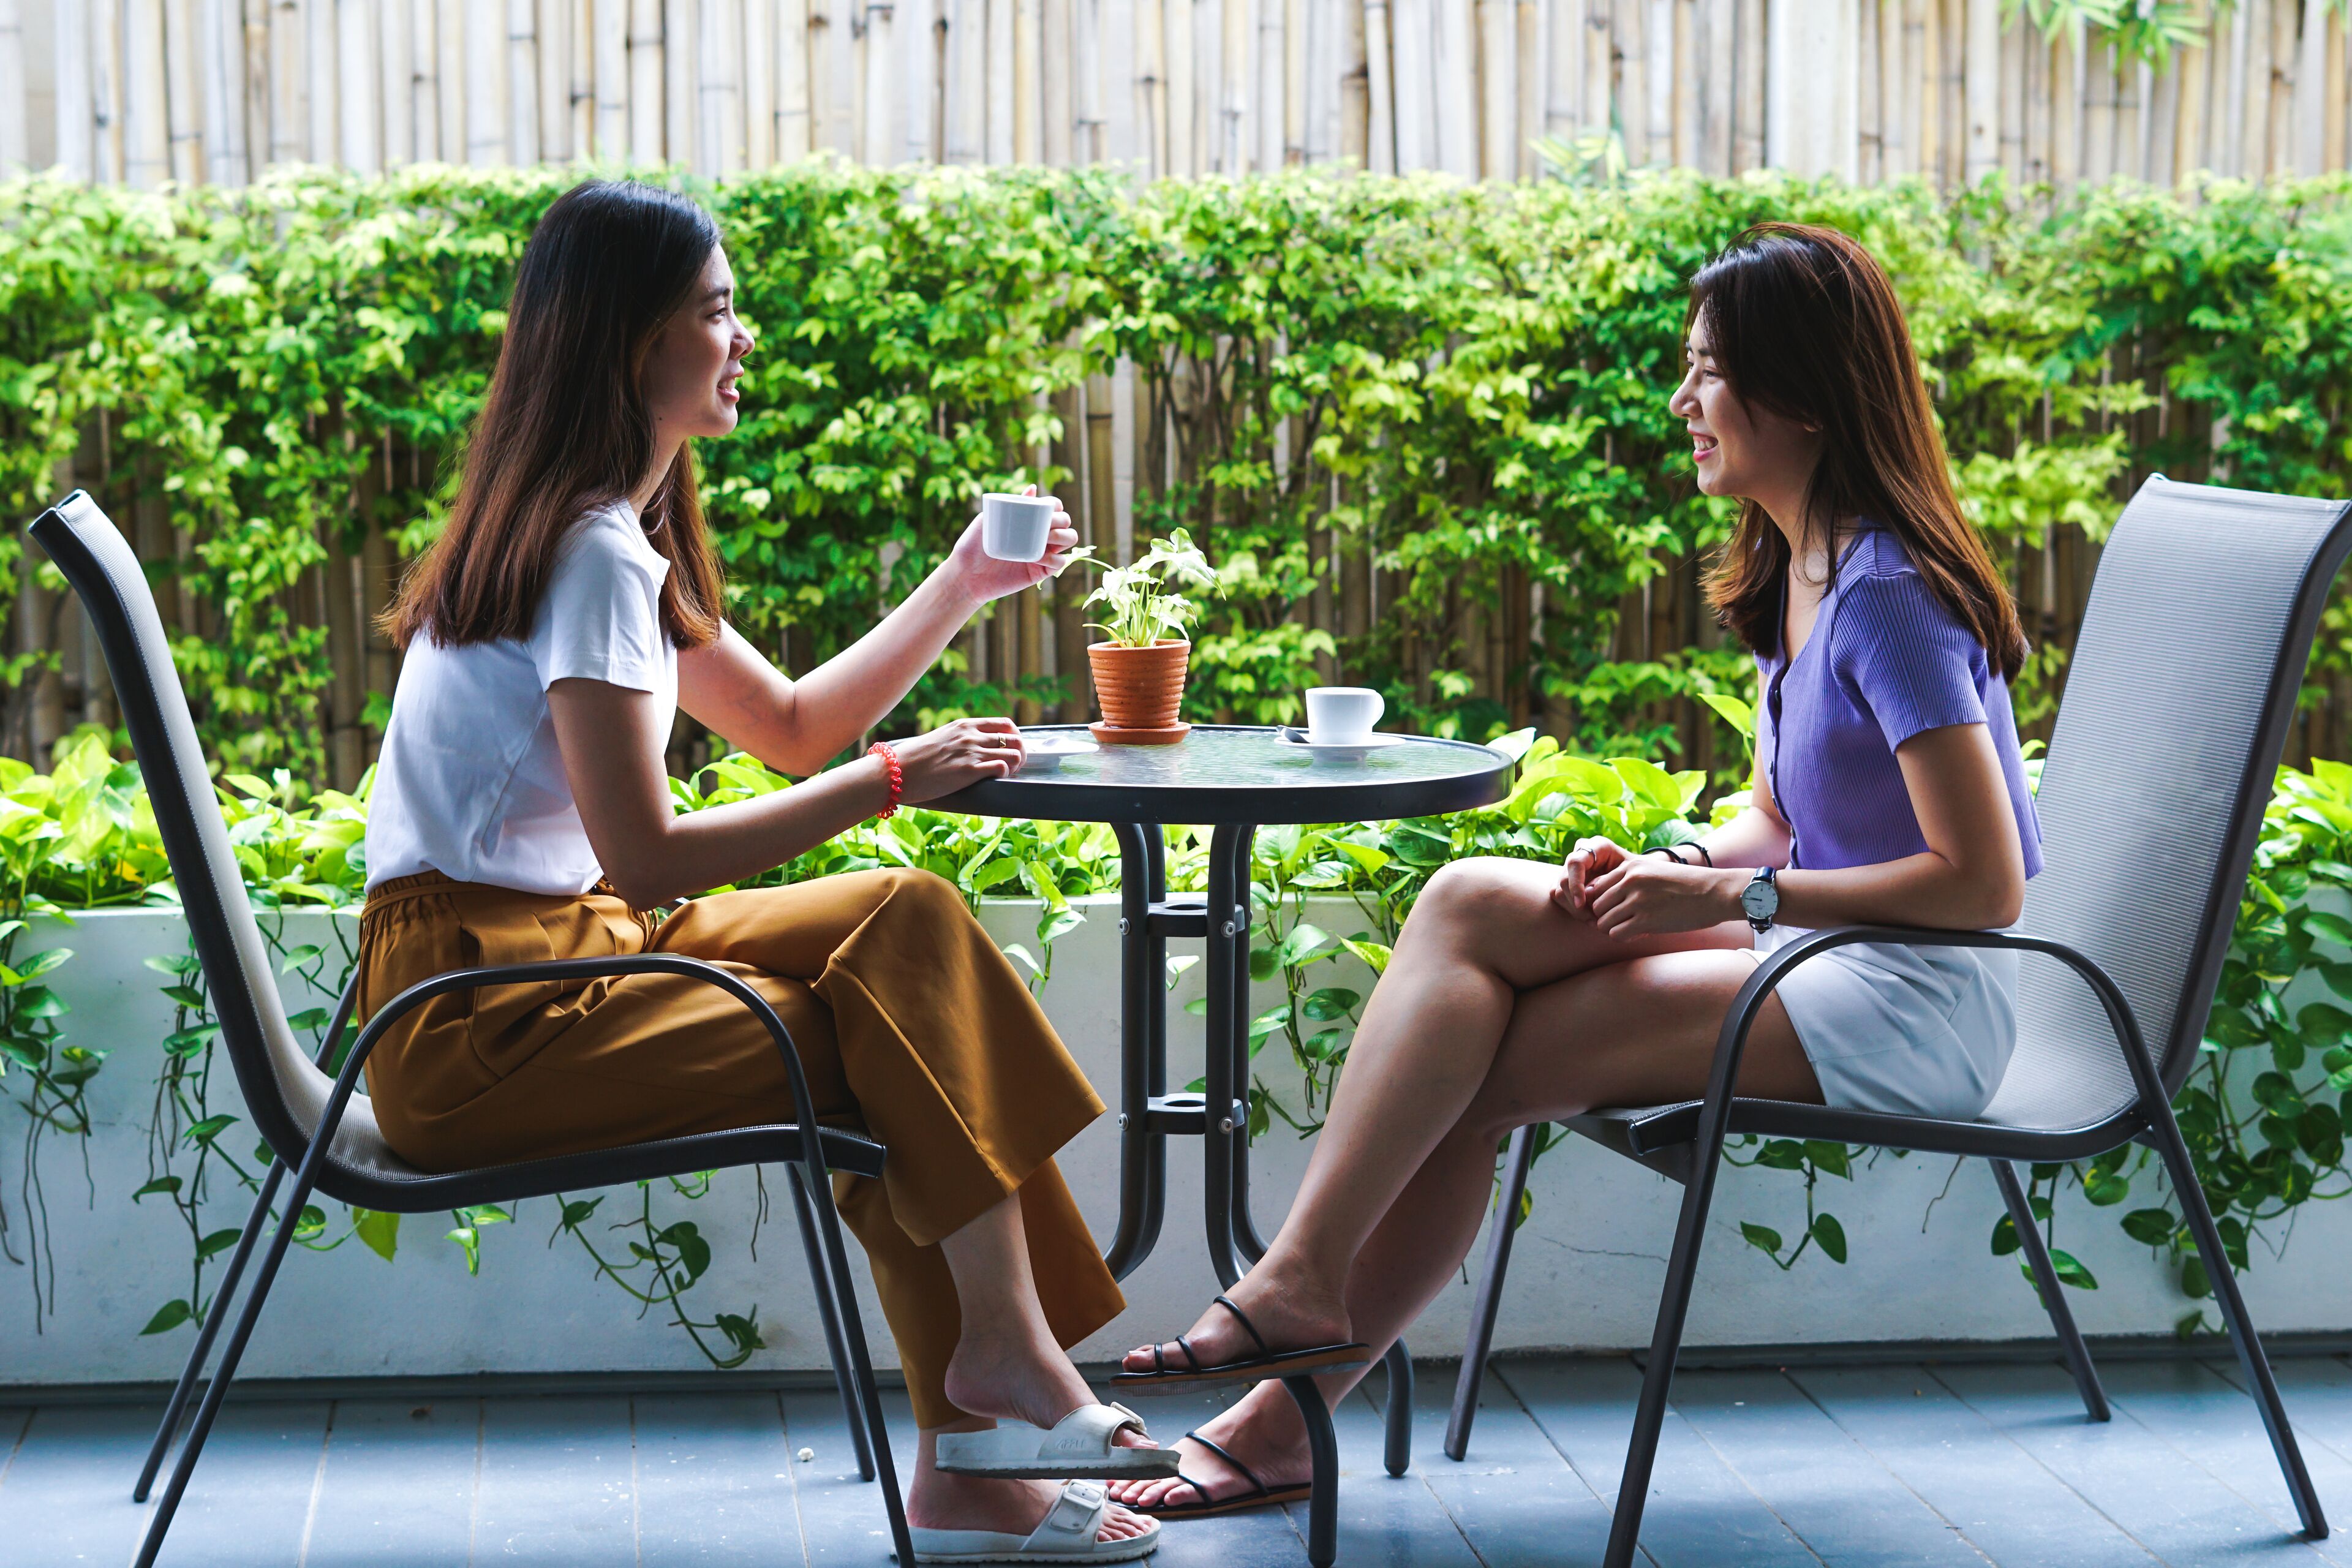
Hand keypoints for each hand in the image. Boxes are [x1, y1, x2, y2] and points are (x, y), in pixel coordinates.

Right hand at [891, 717, 1025, 802]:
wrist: (895, 771)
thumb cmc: (913, 759)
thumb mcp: (940, 739)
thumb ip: (958, 740)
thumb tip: (971, 748)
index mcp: (964, 725)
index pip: (1005, 724)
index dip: (1014, 738)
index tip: (1009, 750)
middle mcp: (971, 735)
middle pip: (1015, 738)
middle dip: (1020, 753)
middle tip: (1012, 767)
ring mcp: (971, 752)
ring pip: (1014, 753)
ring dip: (1015, 766)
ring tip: (1004, 775)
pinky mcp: (968, 771)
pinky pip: (1002, 768)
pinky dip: (1005, 775)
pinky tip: (995, 781)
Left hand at [946, 485, 1084, 605]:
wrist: (966, 574)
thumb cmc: (974, 544)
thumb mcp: (989, 519)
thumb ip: (1010, 503)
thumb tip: (1032, 487)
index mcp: (1029, 520)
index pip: (1053, 508)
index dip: (1056, 505)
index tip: (1048, 507)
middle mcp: (1039, 535)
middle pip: (1065, 522)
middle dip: (1061, 520)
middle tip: (1046, 525)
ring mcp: (1042, 552)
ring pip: (1069, 539)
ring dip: (1064, 536)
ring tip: (1047, 539)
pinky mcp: (1041, 571)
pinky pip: (1060, 563)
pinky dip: (1056, 559)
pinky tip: (1041, 557)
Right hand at [1554, 836, 1629, 918]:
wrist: (1636, 880)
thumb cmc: (1636, 876)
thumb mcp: (1631, 876)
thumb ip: (1611, 881)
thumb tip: (1588, 895)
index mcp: (1597, 846)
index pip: (1575, 863)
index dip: (1575, 885)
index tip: (1582, 904)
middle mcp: (1580, 853)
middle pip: (1564, 880)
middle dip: (1576, 903)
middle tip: (1593, 920)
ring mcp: (1571, 867)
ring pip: (1559, 891)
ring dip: (1575, 910)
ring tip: (1595, 922)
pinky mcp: (1566, 881)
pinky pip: (1560, 897)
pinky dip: (1574, 911)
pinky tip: (1590, 919)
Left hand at [1586, 857, 1743, 939]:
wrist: (1714, 893)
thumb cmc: (1685, 884)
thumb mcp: (1654, 870)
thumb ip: (1629, 879)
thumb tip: (1603, 898)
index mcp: (1630, 867)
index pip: (1596, 887)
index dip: (1603, 902)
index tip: (1615, 909)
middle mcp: (1630, 881)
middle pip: (1597, 906)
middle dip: (1606, 917)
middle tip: (1622, 922)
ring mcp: (1637, 901)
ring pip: (1603, 922)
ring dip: (1614, 929)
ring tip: (1631, 928)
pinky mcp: (1646, 921)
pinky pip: (1616, 934)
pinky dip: (1624, 937)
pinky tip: (1638, 934)